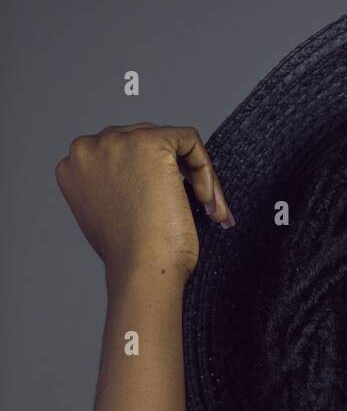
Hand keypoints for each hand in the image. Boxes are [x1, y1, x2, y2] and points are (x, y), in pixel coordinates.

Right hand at [54, 122, 233, 282]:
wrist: (142, 270)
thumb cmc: (131, 258)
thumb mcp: (109, 217)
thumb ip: (114, 190)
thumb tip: (144, 182)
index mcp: (73, 167)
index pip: (118, 155)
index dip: (148, 179)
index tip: (165, 209)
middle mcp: (89, 148)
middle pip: (143, 141)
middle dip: (175, 175)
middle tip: (202, 211)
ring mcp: (118, 142)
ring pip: (169, 142)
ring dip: (194, 175)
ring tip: (209, 211)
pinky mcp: (150, 143)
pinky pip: (189, 141)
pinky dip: (205, 168)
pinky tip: (206, 201)